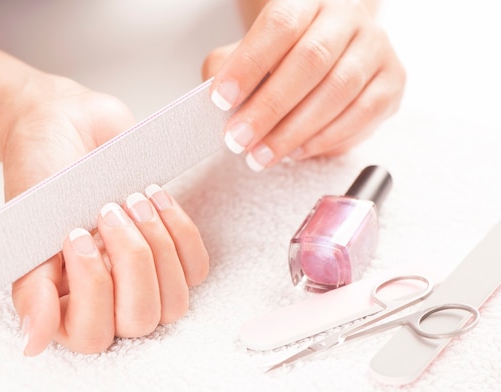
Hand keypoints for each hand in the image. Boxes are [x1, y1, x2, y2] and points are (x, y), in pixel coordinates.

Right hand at [3, 75, 208, 354]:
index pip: (92, 336)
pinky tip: (156, 198)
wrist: (65, 129)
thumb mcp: (27, 232)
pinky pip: (196, 266)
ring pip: (174, 300)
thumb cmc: (40, 179)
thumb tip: (33, 343)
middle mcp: (107, 303)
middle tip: (107, 210)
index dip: (92, 288)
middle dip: (131, 261)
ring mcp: (144, 280)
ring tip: (132, 199)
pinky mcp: (173, 254)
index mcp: (64, 307)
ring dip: (157, 245)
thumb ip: (31, 288)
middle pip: (140, 320)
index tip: (75, 233)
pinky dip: (182, 231)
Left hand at [202, 0, 405, 170]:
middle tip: (238, 139)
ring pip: (338, 91)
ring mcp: (375, 48)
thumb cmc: (286, 54)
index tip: (221, 99)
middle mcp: (347, 18)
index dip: (249, 64)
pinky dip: (325, 140)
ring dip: (294, 131)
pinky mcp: (393, 81)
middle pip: (311, 60)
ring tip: (260, 156)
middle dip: (269, 107)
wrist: (337, 47)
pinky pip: (362, 115)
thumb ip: (230, 68)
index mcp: (307, 1)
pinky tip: (296, 152)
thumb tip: (220, 104)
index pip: (279, 25)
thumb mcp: (251, 50)